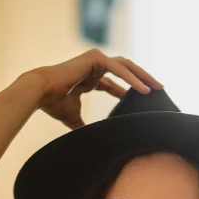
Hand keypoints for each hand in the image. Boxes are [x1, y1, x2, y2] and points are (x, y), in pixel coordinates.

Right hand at [27, 48, 163, 129]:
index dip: (128, 88)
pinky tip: (143, 89)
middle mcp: (94, 64)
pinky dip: (132, 79)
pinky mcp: (96, 58)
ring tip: (157, 88)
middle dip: (143, 78)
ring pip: (126, 66)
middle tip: (158, 89)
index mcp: (90, 76)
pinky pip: (119, 69)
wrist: (40, 93)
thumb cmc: (53, 104)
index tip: (142, 97)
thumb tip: (89, 139)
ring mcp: (95, 58)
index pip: (114, 80)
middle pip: (125, 69)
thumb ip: (84, 124)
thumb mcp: (73, 117)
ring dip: (143, 76)